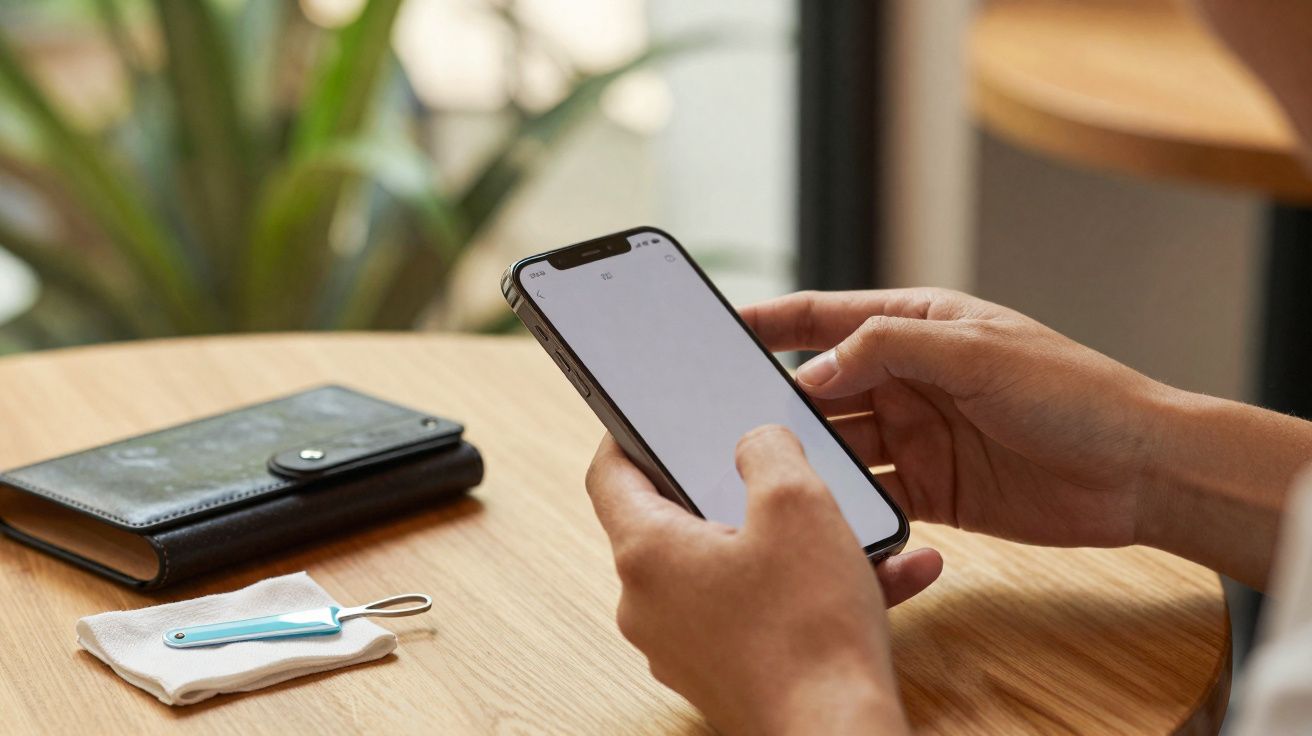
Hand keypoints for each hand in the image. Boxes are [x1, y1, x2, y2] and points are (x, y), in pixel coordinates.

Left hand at [586, 427, 940, 734]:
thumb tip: (755, 443)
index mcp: (648, 553)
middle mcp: (651, 604)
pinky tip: (883, 576)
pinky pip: (760, 610)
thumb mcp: (798, 505)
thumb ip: (767, 451)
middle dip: (730, 490)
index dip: (628, 434)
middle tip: (770, 466)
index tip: (651, 416)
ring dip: (789, 543)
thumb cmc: (810, 630)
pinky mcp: (725, 672)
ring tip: (851, 526)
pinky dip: (807, 588)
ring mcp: (685, 644)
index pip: (610, 475)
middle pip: (674, 521)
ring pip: (730, 568)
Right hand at [741, 288, 1172, 548]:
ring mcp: (916, 436)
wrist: (1140, 472)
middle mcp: (908, 379)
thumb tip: (814, 368)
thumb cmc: (1073, 393)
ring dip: (806, 454)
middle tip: (723, 415)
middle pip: (822, 386)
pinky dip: (842, 500)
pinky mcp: (929, 488)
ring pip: (839, 442)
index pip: (827, 318)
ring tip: (763, 466)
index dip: (771, 321)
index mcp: (917, 328)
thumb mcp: (977, 352)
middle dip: (777, 399)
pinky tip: (818, 507)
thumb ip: (890, 349)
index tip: (717, 327)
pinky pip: (869, 493)